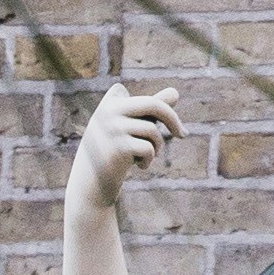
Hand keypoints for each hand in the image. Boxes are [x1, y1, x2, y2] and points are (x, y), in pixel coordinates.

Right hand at [67, 81, 178, 211]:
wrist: (90, 182)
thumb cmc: (113, 152)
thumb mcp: (132, 128)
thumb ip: (151, 110)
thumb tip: (175, 92)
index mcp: (110, 103)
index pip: (146, 99)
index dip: (162, 111)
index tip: (166, 126)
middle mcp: (109, 111)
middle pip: (153, 105)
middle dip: (172, 118)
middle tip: (183, 135)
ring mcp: (112, 128)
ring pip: (152, 130)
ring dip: (156, 146)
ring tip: (146, 156)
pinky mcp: (118, 146)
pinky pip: (148, 148)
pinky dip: (149, 159)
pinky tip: (139, 166)